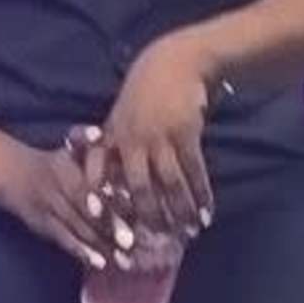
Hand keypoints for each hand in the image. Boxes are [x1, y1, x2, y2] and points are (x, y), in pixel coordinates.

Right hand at [0, 128, 133, 265]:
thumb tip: (98, 133)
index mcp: (64, 167)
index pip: (89, 186)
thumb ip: (84, 137)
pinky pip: (64, 240)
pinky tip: (100, 263)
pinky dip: (82, 252)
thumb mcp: (66, 144)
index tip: (132, 213)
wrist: (13, 174)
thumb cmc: (54, 160)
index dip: (107, 200)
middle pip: (85, 211)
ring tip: (124, 259)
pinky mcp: (43, 226)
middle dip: (109, 228)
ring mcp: (48, 210)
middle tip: (132, 243)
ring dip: (101, 245)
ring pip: (77, 229)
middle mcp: (55, 189)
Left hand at [95, 33, 221, 240]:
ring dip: (180, 211)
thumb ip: (115, 144)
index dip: (98, 197)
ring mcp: (159, 136)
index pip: (97, 170)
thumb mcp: (121, 114)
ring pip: (169, 184)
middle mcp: (133, 139)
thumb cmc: (146, 91)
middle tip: (157, 240)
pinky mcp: (185, 133)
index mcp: (112, 135)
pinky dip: (201, 194)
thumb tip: (108, 182)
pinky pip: (193, 171)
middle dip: (148, 217)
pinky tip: (206, 211)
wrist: (176, 62)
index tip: (99, 222)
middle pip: (138, 188)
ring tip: (189, 232)